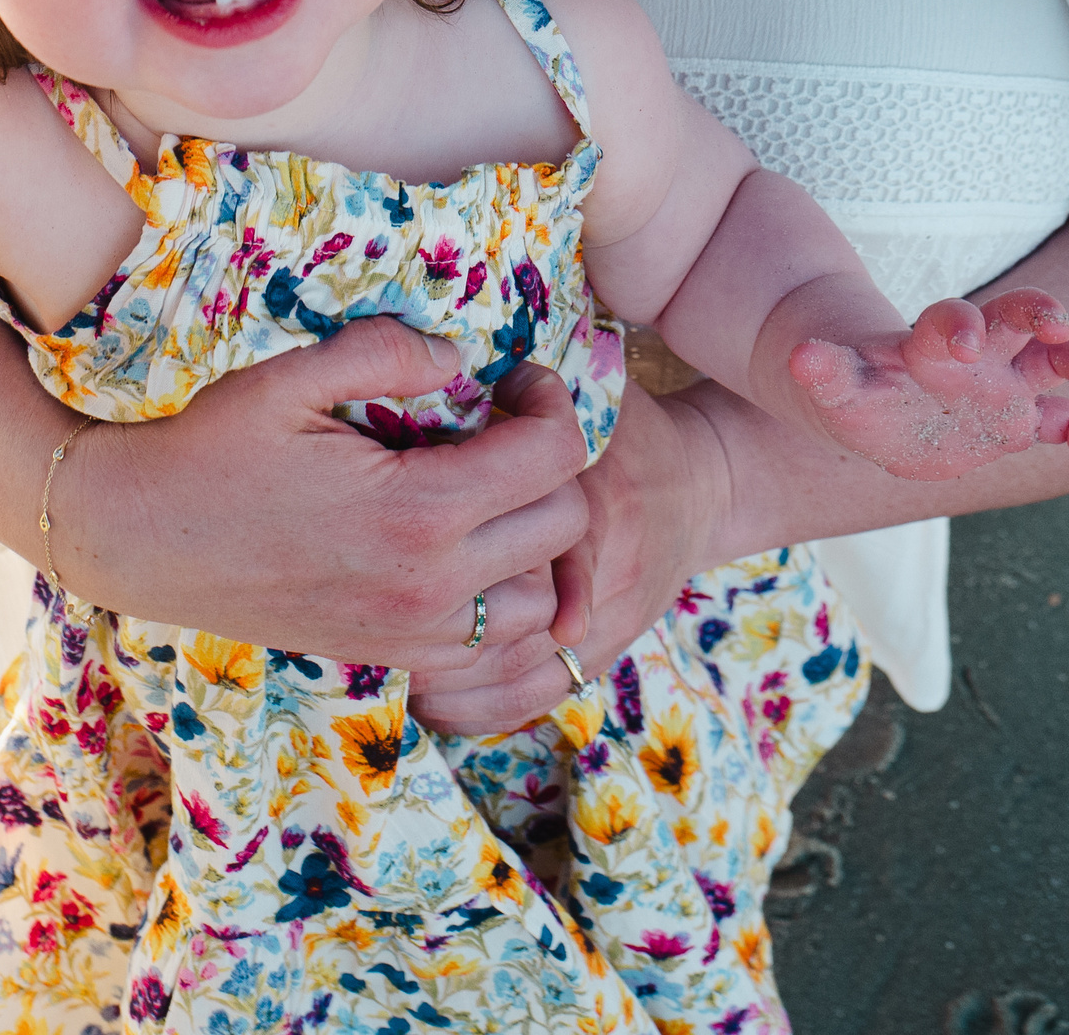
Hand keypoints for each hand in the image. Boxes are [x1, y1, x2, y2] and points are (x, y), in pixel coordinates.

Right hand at [55, 322, 591, 664]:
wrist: (140, 539)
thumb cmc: (213, 449)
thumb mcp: (293, 376)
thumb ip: (389, 352)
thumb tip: (460, 357)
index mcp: (417, 511)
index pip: (555, 459)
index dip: (555, 404)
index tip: (519, 380)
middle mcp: (431, 586)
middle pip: (565, 527)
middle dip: (554, 464)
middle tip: (508, 424)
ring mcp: (414, 635)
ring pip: (541, 599)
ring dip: (536, 542)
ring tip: (493, 490)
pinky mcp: (394, 659)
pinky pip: (495, 650)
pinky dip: (503, 601)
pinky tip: (468, 549)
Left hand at [406, 380, 728, 735]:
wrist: (705, 485)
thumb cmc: (632, 431)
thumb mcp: (592, 395)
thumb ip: (531, 387)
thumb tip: (448, 364)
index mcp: (598, 497)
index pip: (530, 531)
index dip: (464, 545)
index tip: (401, 542)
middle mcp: (607, 567)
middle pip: (513, 613)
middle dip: (440, 619)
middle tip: (364, 615)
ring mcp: (609, 619)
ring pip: (518, 668)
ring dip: (450, 673)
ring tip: (386, 658)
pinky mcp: (605, 650)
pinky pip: (536, 696)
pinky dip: (481, 705)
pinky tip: (430, 698)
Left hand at [787, 288, 1068, 482]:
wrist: (875, 407)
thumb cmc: (856, 383)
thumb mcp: (834, 380)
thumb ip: (824, 369)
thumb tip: (800, 356)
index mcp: (931, 341)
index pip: (952, 317)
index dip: (959, 323)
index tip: (961, 345)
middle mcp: (978, 353)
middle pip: (1020, 314)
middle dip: (1043, 314)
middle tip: (1058, 329)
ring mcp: (1003, 383)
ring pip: (1058, 360)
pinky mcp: (1019, 421)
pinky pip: (1065, 423)